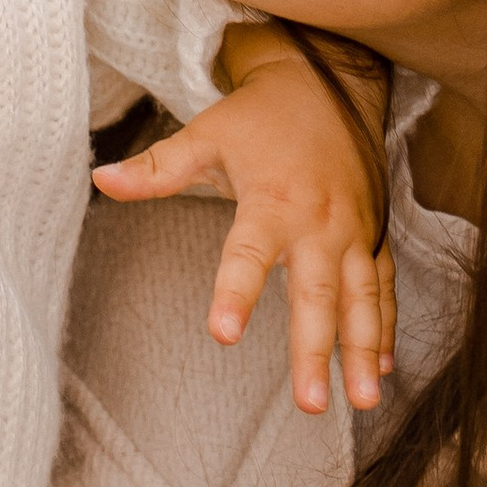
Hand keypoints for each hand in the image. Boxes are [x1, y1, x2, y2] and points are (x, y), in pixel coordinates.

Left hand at [96, 46, 392, 416]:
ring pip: (361, 297)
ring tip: (364, 399)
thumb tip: (99, 179)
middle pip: (316, 293)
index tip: (222, 333)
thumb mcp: (206, 134)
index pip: (247, 253)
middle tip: (311, 403)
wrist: (330, 83)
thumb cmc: (260, 116)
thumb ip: (157, 168)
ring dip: (364, 349)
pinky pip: (384, 285)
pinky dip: (388, 325)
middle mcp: (318, 221)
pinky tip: (386, 366)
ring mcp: (352, 231)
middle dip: (316, 350)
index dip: (235, 292)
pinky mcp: (373, 233)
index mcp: (272, 200)